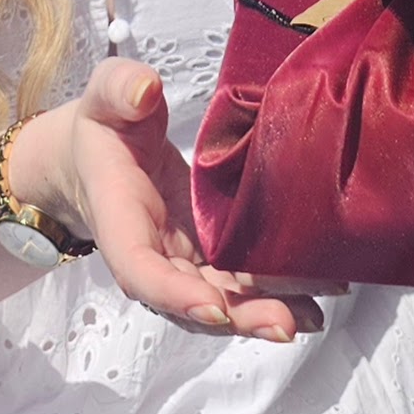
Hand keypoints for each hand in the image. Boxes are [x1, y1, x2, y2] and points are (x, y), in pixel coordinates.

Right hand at [37, 63, 344, 343]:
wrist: (99, 152)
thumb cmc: (106, 121)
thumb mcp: (107, 93)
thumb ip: (120, 88)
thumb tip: (144, 89)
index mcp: (120, 218)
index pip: (139, 268)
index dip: (174, 293)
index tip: (214, 306)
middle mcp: (151, 251)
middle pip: (189, 298)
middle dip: (237, 316)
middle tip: (287, 324)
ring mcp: (180, 256)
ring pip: (218, 297)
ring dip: (262, 311)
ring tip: (314, 316)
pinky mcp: (204, 250)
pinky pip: (234, 279)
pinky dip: (270, 293)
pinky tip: (313, 298)